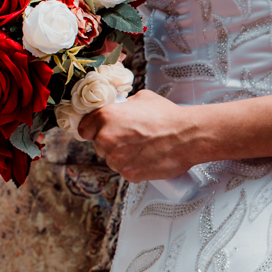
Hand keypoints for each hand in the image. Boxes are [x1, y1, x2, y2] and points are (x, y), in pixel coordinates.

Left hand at [77, 90, 197, 181]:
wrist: (187, 137)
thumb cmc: (168, 117)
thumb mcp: (143, 98)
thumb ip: (125, 105)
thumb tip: (121, 109)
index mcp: (105, 116)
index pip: (84, 128)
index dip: (94, 130)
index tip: (103, 131)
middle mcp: (106, 138)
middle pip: (99, 146)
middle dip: (112, 143)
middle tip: (132, 139)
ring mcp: (116, 158)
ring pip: (112, 160)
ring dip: (123, 157)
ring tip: (144, 149)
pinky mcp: (128, 174)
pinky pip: (126, 171)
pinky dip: (135, 167)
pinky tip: (148, 158)